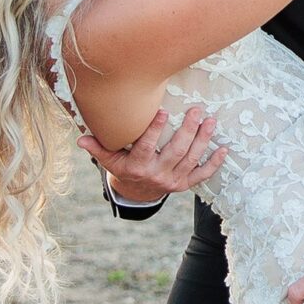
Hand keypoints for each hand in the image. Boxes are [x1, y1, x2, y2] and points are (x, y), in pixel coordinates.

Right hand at [80, 105, 227, 205]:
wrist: (136, 192)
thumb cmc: (123, 167)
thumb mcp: (109, 158)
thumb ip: (97, 147)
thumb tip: (80, 138)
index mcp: (136, 167)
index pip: (146, 147)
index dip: (154, 131)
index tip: (163, 111)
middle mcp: (156, 175)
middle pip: (175, 152)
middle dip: (187, 131)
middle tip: (196, 111)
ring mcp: (172, 182)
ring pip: (190, 160)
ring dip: (203, 141)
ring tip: (210, 122)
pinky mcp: (184, 186)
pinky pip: (201, 176)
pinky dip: (214, 164)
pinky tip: (224, 149)